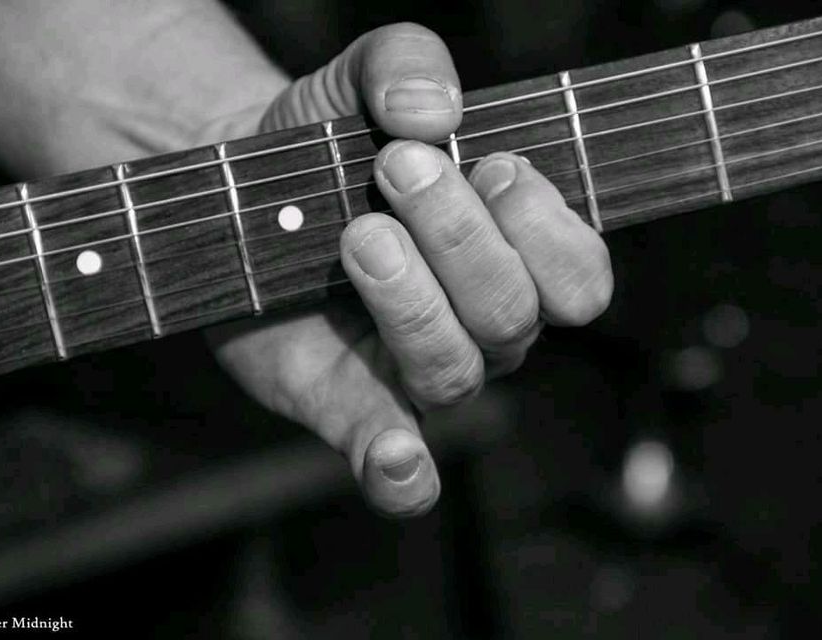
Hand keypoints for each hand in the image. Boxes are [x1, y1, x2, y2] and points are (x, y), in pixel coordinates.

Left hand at [207, 23, 612, 516]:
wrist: (243, 188)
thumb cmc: (328, 140)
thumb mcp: (362, 79)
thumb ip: (405, 63)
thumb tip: (431, 109)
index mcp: (513, 256)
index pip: (578, 277)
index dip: (546, 228)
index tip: (490, 165)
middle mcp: (480, 325)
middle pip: (512, 317)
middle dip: (460, 241)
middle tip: (395, 171)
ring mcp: (415, 371)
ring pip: (454, 371)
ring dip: (413, 302)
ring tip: (357, 236)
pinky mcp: (348, 404)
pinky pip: (397, 468)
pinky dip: (401, 470)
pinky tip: (391, 455)